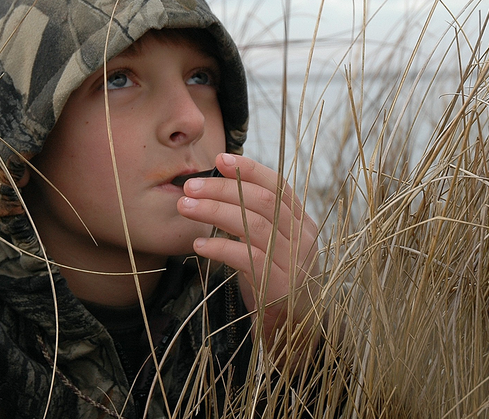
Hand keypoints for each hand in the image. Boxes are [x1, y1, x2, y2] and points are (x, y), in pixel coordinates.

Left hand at [178, 153, 321, 353]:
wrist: (293, 328)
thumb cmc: (274, 278)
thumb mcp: (271, 243)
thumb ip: (255, 216)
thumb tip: (219, 182)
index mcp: (301, 221)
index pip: (278, 186)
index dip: (249, 169)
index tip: (220, 159)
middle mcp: (302, 238)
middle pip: (262, 202)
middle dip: (223, 188)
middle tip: (190, 185)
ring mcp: (293, 262)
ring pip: (254, 226)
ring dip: (215, 212)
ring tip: (185, 206)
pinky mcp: (278, 285)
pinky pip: (247, 259)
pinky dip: (220, 248)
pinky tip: (198, 244)